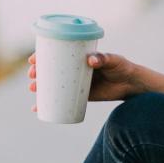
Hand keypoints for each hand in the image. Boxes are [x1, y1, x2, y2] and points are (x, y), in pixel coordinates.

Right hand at [27, 51, 144, 111]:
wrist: (131, 84)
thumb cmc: (122, 67)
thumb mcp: (113, 60)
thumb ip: (104, 58)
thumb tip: (91, 60)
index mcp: (78, 56)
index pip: (56, 53)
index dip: (42, 55)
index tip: (33, 59)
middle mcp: (74, 69)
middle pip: (50, 69)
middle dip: (37, 72)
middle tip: (32, 76)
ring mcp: (76, 83)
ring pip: (52, 84)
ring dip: (39, 87)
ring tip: (33, 89)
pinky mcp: (80, 96)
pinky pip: (60, 100)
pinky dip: (47, 104)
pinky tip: (36, 109)